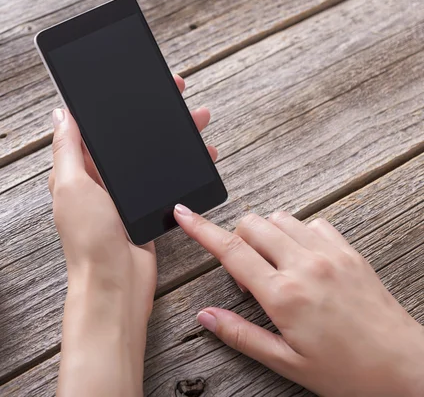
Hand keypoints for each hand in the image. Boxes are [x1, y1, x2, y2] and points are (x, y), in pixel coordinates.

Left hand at [50, 75, 216, 396]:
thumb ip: (68, 149)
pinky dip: (182, 164)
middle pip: (128, 136)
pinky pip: (165, 177)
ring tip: (197, 118)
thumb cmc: (88, 240)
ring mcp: (124, 193)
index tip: (135, 82)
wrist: (115, 283)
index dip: (113, 102)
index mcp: (78, 170)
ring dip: (173, 135)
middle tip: (175, 92)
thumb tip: (62, 113)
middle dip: (152, 114)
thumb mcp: (73, 186)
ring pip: (151, 153)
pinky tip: (200, 154)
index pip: (95, 126)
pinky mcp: (146, 207)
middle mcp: (100, 179)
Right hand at [174, 207, 423, 395]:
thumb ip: (241, 335)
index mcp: (283, 295)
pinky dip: (298, 233)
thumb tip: (206, 316)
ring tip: (274, 265)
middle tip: (245, 272)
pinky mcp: (349, 252)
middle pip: (252, 225)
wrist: (405, 367)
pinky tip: (302, 258)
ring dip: (267, 234)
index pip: (230, 250)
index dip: (200, 229)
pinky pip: (314, 223)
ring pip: (281, 218)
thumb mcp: (286, 362)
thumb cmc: (348, 371)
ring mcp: (330, 254)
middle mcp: (305, 265)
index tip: (183, 214)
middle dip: (236, 238)